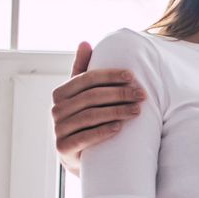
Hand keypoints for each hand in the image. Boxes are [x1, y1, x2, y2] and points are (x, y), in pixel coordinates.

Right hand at [50, 40, 144, 170]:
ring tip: (137, 110)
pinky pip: (86, 137)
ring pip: (90, 115)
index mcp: (60, 93)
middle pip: (91, 97)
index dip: (110, 76)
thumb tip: (85, 42)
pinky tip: (120, 127)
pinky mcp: (64, 148)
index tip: (133, 77)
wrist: (77, 155)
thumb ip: (82, 70)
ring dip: (117, 111)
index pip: (86, 79)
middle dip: (119, 94)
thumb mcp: (82, 95)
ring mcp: (58, 129)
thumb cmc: (84, 119)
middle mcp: (56, 109)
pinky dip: (103, 131)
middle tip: (142, 95)